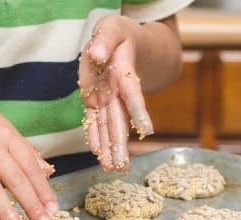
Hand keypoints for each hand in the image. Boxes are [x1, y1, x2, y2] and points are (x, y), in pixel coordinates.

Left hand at [78, 15, 154, 171]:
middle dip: (120, 144)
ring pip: (108, 127)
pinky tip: (98, 154)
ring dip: (110, 148)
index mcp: (123, 74)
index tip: (147, 130)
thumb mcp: (110, 29)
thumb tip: (98, 54)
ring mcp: (106, 99)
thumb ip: (104, 41)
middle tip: (122, 167)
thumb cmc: (116, 33)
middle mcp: (117, 92)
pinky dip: (95, 138)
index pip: (132, 94)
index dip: (139, 111)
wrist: (116, 40)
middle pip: (120, 120)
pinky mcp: (93, 102)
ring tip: (112, 169)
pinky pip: (94, 122)